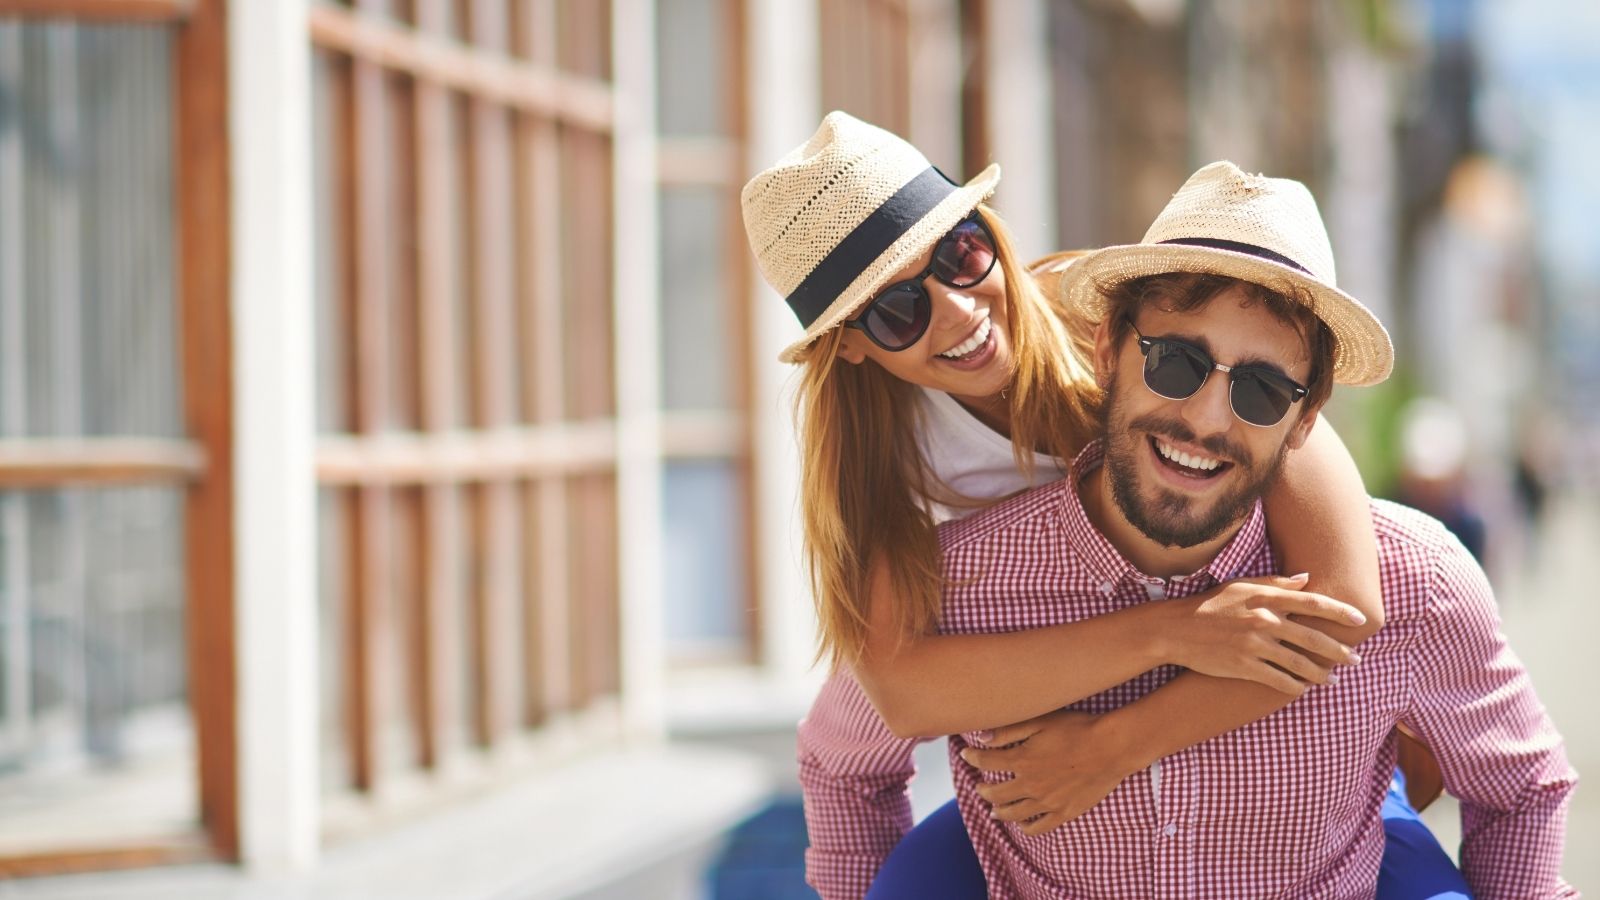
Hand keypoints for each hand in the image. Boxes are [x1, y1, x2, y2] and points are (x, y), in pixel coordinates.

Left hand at [959, 709, 1128, 835]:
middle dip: (982, 790)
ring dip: (999, 811)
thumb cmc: (1078, 728)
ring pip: (1013, 814)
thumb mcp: (1041, 720)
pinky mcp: (1065, 812)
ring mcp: (1047, 802)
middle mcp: (1030, 784)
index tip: (966, 754)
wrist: (1112, 747)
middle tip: (979, 787)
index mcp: (1023, 760)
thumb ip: (1010, 730)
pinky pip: (1039, 827)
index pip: (986, 762)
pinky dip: (1026, 827)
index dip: (972, 758)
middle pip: (995, 793)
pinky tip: (1022, 824)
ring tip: (993, 810)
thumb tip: (982, 737)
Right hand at [1157, 574, 1363, 694]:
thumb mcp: (1240, 585)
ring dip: (1321, 674)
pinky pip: (1279, 680)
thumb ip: (1275, 583)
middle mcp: (1264, 620)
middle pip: (1314, 638)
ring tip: (1332, 679)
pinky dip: (1296, 686)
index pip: (1313, 603)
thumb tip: (1306, 579)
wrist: (1176, 629)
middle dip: (1340, 651)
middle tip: (1355, 659)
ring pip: (1300, 664)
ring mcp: (1255, 645)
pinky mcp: (1245, 666)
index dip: (1340, 611)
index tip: (1360, 619)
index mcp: (1265, 598)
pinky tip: (1303, 688)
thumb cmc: (1210, 604)